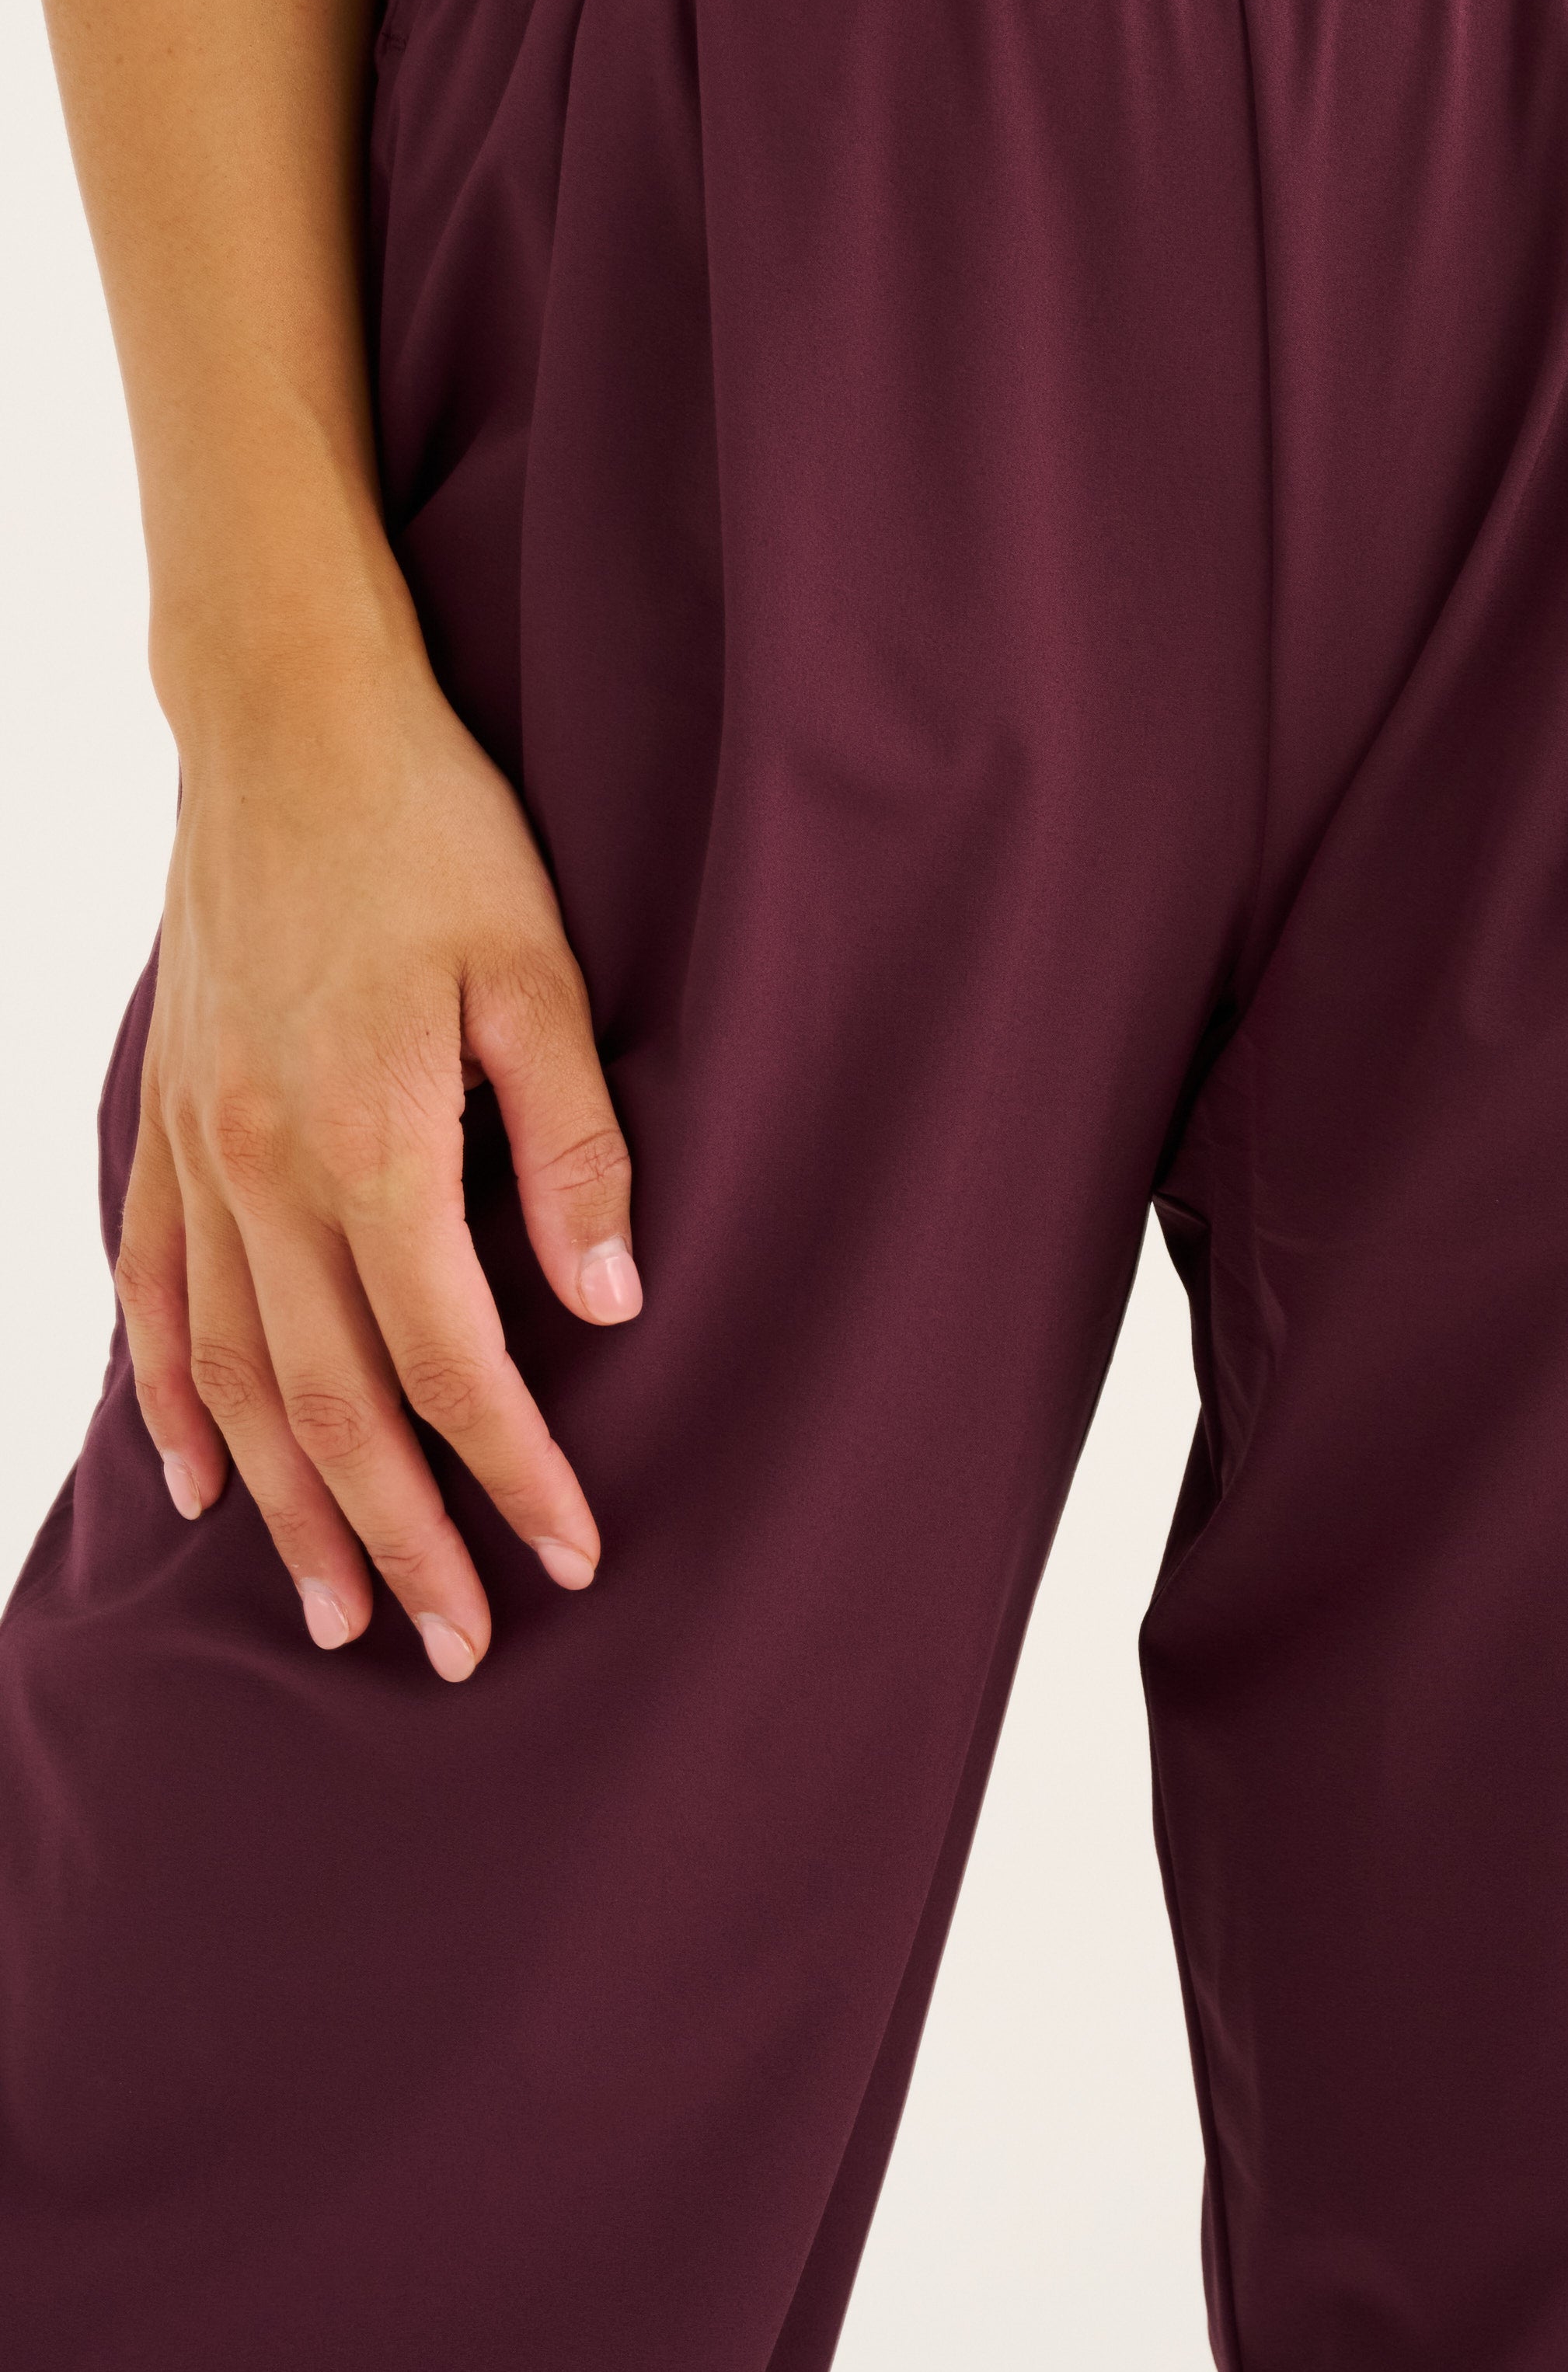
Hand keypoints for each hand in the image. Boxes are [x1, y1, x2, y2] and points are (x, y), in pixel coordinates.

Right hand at [115, 661, 642, 1680]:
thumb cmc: (434, 834)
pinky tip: (194, 1473)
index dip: (512, 1473)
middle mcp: (265, 1172)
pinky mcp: (169, 1119)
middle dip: (399, 1536)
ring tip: (329, 1605)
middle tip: (448, 1646)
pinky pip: (154, 1288)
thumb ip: (574, 1145)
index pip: (453, 1362)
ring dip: (287, 1502)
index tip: (569, 1555)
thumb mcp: (540, 973)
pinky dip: (172, 1394)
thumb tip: (608, 1300)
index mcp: (371, 1145)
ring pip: (237, 1375)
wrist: (286, 725)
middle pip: (337, 1404)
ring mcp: (200, 1150)